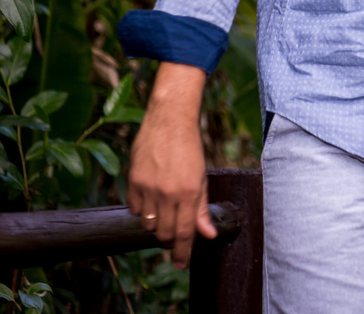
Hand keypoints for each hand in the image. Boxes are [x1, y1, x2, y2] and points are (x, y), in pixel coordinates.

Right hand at [127, 64, 214, 267]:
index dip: (181, 252)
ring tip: (163, 212)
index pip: (183, 233)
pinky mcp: (133, 181)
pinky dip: (142, 210)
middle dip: (168, 240)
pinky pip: (134, 209)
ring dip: (155, 224)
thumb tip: (207, 234)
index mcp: (189, 193)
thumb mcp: (202, 178)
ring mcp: (148, 188)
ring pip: (148, 223)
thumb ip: (203, 208)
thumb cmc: (189, 149)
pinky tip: (150, 199)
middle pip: (163, 233)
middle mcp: (167, 193)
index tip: (179, 264)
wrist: (169, 122)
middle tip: (173, 236)